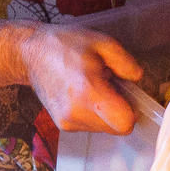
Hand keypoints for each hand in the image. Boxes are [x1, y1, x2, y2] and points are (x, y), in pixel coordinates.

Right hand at [19, 26, 142, 134]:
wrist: (32, 54)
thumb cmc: (67, 45)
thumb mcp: (102, 42)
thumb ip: (125, 62)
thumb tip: (137, 78)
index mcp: (88, 92)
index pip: (125, 123)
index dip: (131, 109)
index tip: (125, 93)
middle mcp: (76, 113)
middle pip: (116, 128)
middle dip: (119, 110)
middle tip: (109, 86)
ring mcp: (68, 122)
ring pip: (104, 128)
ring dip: (105, 112)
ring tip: (93, 88)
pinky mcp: (63, 125)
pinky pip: (91, 126)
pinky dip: (93, 113)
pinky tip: (83, 94)